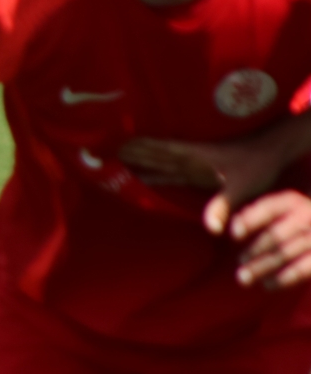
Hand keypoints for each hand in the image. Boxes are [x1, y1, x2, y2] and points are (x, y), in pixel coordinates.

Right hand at [121, 131, 296, 235]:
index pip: (158, 149)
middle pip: (152, 154)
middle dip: (128, 152)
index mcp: (193, 155)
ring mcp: (193, 162)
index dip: (136, 146)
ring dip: (138, 159)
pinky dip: (155, 168)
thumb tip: (211, 229)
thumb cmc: (257, 164)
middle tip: (101, 151)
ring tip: (114, 159)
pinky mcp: (199, 169)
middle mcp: (188, 157)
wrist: (272, 151)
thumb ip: (224, 205)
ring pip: (158, 159)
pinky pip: (170, 168)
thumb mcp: (242, 187)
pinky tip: (145, 171)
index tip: (113, 143)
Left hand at [228, 190, 310, 288]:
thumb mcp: (275, 207)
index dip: (251, 220)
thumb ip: (249, 212)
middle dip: (255, 251)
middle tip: (238, 263)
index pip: (269, 208)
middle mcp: (308, 215)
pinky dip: (285, 278)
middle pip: (276, 235)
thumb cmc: (289, 219)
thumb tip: (215, 225)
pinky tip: (268, 285)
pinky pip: (304, 269)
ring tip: (243, 278)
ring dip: (263, 267)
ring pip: (286, 253)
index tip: (234, 234)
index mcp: (292, 201)